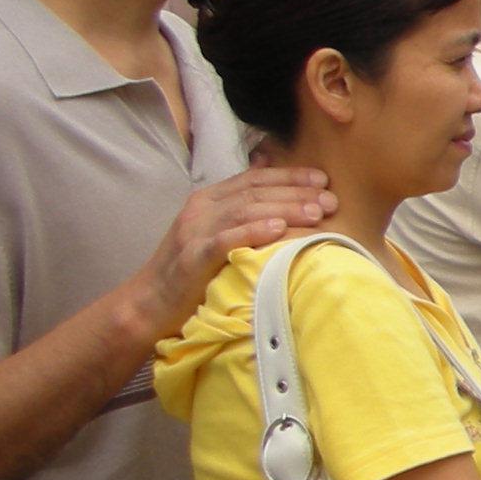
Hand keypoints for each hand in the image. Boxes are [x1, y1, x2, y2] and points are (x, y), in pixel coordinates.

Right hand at [130, 168, 335, 335]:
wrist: (149, 302)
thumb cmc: (191, 270)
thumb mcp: (215, 231)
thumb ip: (240, 208)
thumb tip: (274, 184)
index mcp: (208, 199)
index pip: (254, 179)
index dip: (289, 176)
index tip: (322, 180)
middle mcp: (200, 209)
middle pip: (254, 193)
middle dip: (295, 193)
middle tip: (330, 200)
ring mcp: (194, 231)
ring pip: (244, 211)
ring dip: (284, 210)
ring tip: (316, 213)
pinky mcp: (192, 257)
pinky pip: (225, 240)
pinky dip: (253, 232)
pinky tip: (278, 230)